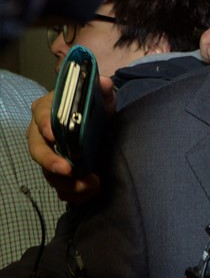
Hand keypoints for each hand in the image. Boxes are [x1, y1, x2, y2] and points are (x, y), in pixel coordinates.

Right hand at [27, 78, 115, 202]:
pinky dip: (74, 195)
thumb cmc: (92, 108)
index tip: (53, 133)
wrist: (98, 127)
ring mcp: (49, 157)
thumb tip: (105, 83)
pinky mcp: (59, 174)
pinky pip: (61, 189)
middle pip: (36, 150)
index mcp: (47, 110)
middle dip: (50, 161)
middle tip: (67, 170)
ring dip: (68, 183)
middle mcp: (41, 135)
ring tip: (91, 184)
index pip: (40, 115)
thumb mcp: (101, 97)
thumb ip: (102, 90)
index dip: (45, 124)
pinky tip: (90, 193)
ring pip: (49, 173)